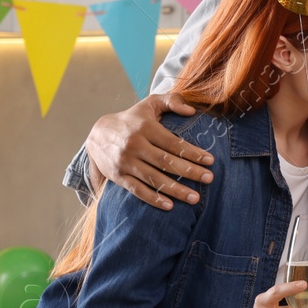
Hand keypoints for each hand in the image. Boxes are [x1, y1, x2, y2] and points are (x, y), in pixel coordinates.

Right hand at [85, 92, 212, 209]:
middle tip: (209, 178)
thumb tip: (191, 111)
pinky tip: (170, 205)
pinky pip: (137, 190)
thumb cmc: (133, 119)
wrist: (97, 134)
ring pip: (154, 179)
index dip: (192, 152)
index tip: (210, 160)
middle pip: (166, 162)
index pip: (173, 143)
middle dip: (189, 172)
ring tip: (195, 198)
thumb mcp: (150, 104)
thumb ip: (172, 101)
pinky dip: (153, 199)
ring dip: (176, 190)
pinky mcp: (118, 176)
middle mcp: (134, 145)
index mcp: (145, 128)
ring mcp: (125, 162)